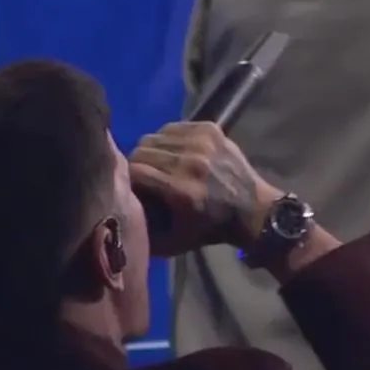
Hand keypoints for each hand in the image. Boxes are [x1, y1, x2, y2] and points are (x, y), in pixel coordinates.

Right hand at [129, 121, 281, 256]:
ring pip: (154, 136)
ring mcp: (201, 142)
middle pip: (142, 150)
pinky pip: (172, 127)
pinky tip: (175, 153)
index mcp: (181, 190)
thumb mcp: (174, 242)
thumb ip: (143, 231)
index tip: (131, 187)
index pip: (135, 170)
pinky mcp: (209, 129)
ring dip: (152, 150)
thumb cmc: (209, 230)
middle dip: (137, 164)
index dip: (128, 178)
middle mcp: (190, 162)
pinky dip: (168, 139)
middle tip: (145, 176)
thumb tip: (117, 212)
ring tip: (160, 165)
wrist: (252, 210)